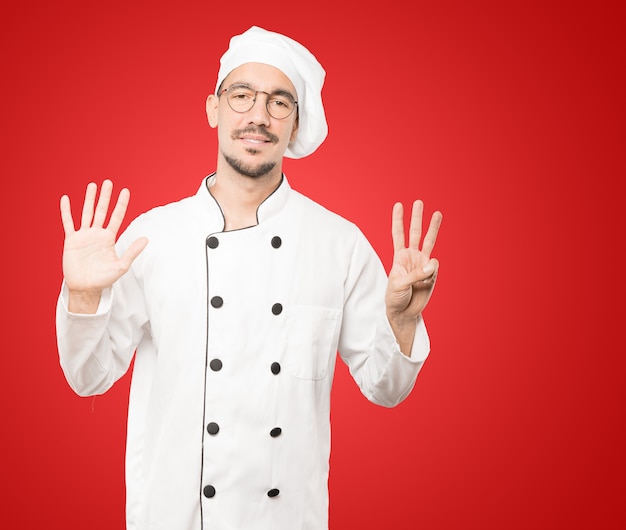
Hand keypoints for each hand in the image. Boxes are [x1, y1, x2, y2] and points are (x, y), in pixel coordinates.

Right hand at [60, 180, 147, 312]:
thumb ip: (132, 251)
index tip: (126, 191)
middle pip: (102, 211)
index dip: (121, 204)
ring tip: (92, 185)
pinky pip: (68, 223)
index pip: (117, 217)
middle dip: (105, 197)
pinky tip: (66, 199)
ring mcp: (84, 236)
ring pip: (87, 213)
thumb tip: (146, 239)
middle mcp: (97, 234)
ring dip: (89, 200)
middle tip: (109, 182)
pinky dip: (67, 211)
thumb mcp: (121, 266)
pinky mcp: (71, 240)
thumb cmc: (104, 279)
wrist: (85, 288)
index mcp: (109, 238)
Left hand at [385, 200, 441, 349]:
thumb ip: (416, 274)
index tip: (399, 205)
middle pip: (414, 232)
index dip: (398, 220)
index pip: (398, 234)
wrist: (403, 312)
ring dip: (433, 228)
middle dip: (416, 217)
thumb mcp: (399, 285)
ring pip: (429, 242)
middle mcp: (411, 257)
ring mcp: (422, 264)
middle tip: (419, 201)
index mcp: (399, 257)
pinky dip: (432, 271)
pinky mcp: (432, 274)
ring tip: (437, 213)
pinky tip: (427, 279)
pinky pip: (435, 268)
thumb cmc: (395, 297)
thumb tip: (434, 263)